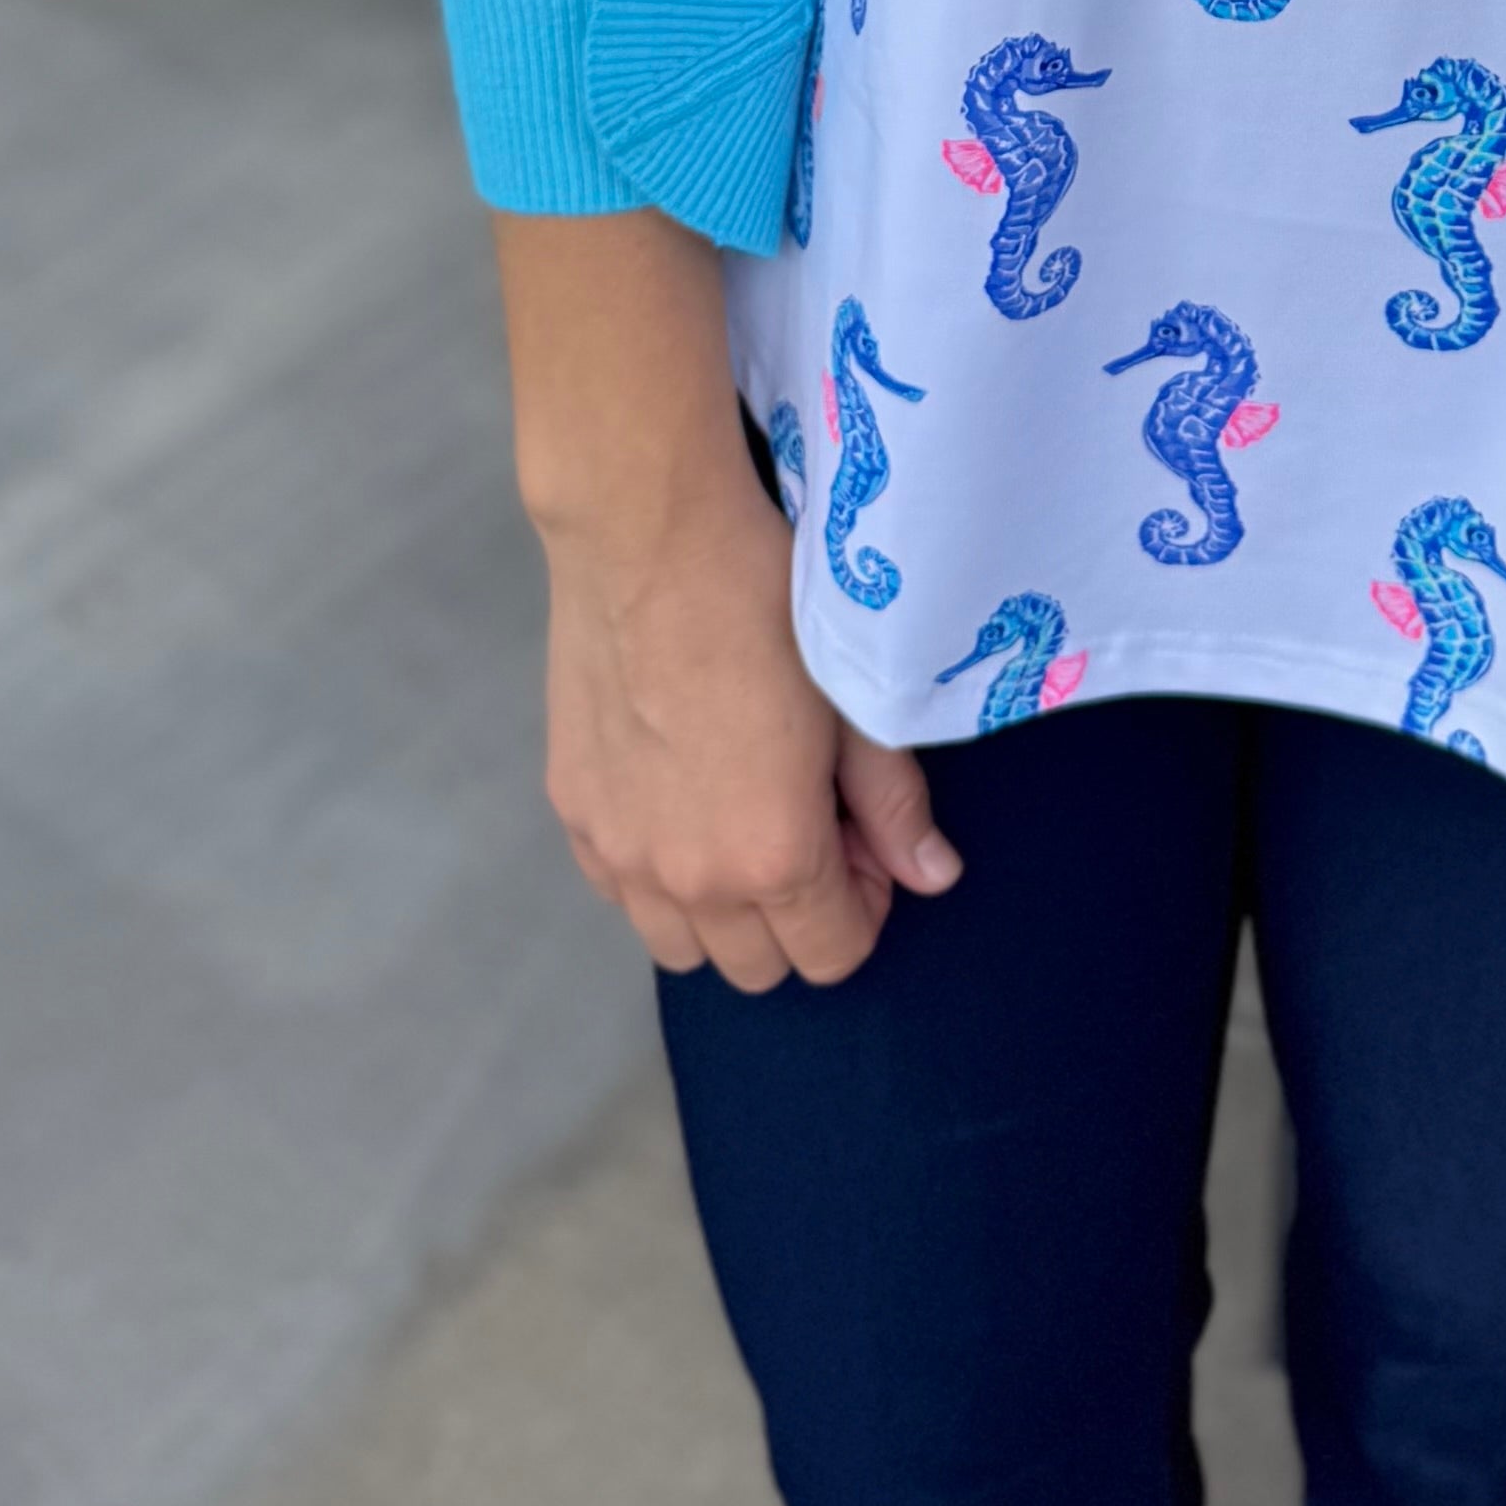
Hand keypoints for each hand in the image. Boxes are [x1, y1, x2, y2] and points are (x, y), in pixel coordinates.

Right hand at [535, 474, 958, 991]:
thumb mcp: (852, 699)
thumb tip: (933, 875)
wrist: (647, 536)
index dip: (865, 904)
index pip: (832, 956)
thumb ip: (894, 804)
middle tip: (812, 823)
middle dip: (799, 914)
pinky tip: (680, 799)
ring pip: (681, 948)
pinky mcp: (573, 814)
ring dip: (724, 910)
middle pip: (757, 968)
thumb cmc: (763, 603)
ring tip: (741, 817)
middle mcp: (688, 879)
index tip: (864, 839)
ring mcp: (619, 852)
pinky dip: (656, 876)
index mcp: (772, 856)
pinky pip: (620, 895)